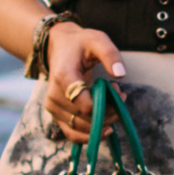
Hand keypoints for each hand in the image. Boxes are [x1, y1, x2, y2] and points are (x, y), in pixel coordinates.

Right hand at [43, 22, 127, 143]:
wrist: (58, 48)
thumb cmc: (80, 44)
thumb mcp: (98, 40)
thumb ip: (110, 54)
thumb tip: (120, 73)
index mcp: (64, 77)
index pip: (86, 105)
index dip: (107, 104)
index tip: (120, 91)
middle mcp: (54, 96)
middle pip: (86, 119)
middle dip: (109, 112)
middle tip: (119, 96)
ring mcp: (53, 108)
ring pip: (81, 129)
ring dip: (102, 122)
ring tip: (111, 104)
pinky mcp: (56, 115)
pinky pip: (73, 135)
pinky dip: (91, 134)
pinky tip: (105, 127)